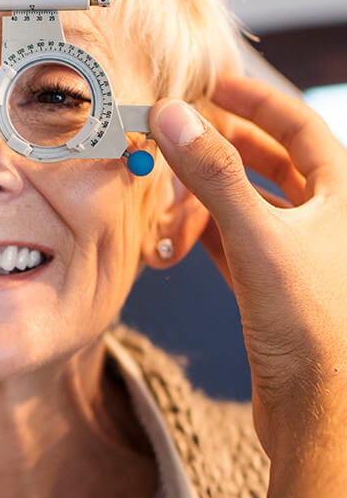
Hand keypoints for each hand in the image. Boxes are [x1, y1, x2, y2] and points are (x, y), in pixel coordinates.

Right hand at [148, 77, 346, 451]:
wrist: (321, 412)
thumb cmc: (310, 329)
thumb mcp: (257, 239)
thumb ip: (215, 174)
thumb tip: (175, 116)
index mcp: (343, 198)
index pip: (300, 127)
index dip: (257, 101)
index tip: (213, 84)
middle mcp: (329, 223)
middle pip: (276, 163)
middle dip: (224, 145)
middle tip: (179, 131)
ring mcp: (304, 257)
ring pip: (253, 204)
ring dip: (209, 192)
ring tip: (167, 187)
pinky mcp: (279, 291)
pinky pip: (238, 243)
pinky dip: (206, 232)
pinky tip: (176, 233)